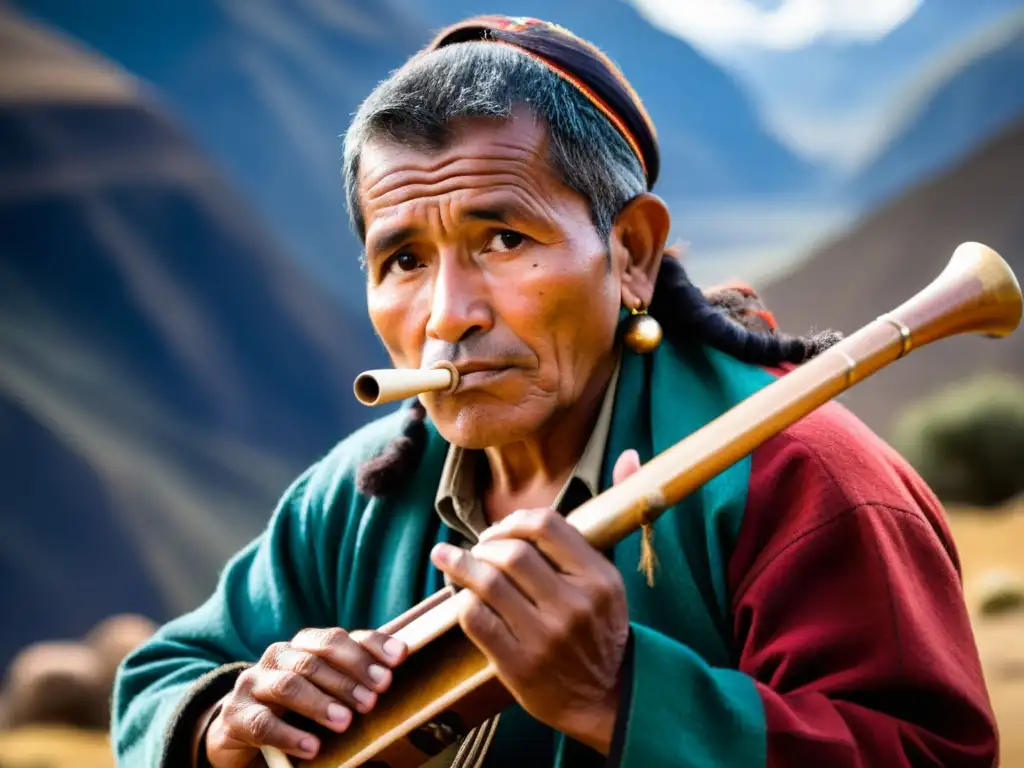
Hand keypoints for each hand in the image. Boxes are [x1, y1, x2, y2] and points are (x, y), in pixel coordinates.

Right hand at [204, 628, 406, 767]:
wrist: (239, 727)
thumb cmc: (295, 708)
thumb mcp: (325, 690)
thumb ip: (352, 678)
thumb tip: (392, 673)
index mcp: (303, 645)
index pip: (337, 638)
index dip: (369, 647)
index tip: (398, 659)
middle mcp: (278, 656)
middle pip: (315, 659)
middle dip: (348, 678)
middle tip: (373, 700)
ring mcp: (254, 683)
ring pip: (289, 685)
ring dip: (321, 703)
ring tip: (345, 722)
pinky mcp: (236, 714)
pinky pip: (262, 722)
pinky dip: (289, 735)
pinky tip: (311, 747)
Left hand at [430, 449, 641, 754]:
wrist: (604, 699)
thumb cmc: (600, 629)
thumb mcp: (612, 577)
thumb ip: (614, 516)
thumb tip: (630, 456)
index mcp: (599, 578)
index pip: (547, 525)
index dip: (514, 521)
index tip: (501, 531)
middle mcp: (575, 605)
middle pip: (511, 552)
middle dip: (484, 545)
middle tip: (476, 550)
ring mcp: (546, 638)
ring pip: (487, 584)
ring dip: (460, 567)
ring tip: (448, 559)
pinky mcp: (519, 666)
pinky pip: (475, 620)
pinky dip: (462, 603)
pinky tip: (461, 598)